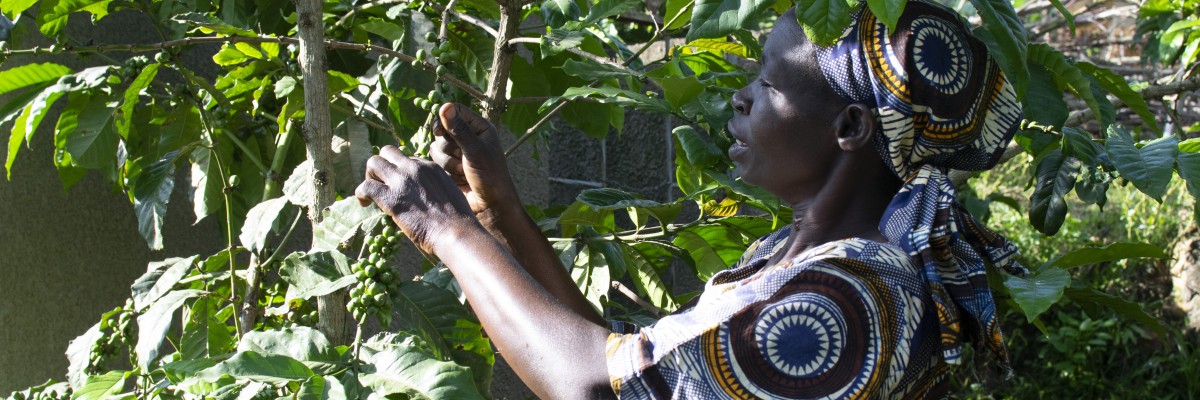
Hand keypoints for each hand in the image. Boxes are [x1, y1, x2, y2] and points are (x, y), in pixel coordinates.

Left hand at [355, 145, 478, 254]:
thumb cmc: (457, 221)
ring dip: (369, 176)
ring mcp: (402, 181)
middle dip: (381, 166)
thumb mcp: (449, 193)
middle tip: (381, 184)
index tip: (399, 186)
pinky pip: (365, 186)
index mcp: (430, 167)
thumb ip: (435, 187)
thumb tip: (426, 196)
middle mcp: (414, 168)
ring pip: (373, 162)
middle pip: (388, 152)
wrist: (455, 233)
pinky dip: (361, 193)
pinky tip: (364, 203)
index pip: (407, 160)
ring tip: (371, 192)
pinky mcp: (390, 198)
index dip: (400, 171)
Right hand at [430, 103, 519, 217]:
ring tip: (463, 172)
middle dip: (448, 146)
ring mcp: (458, 151)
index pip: (455, 111)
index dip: (444, 119)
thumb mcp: (475, 151)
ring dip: (447, 161)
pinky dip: (446, 170)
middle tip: (462, 158)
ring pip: (436, 146)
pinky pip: (436, 161)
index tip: (438, 130)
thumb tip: (445, 106)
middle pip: (442, 130)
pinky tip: (459, 179)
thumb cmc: (490, 176)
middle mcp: (468, 137)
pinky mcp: (450, 165)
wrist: (489, 205)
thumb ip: (459, 129)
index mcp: (479, 128)